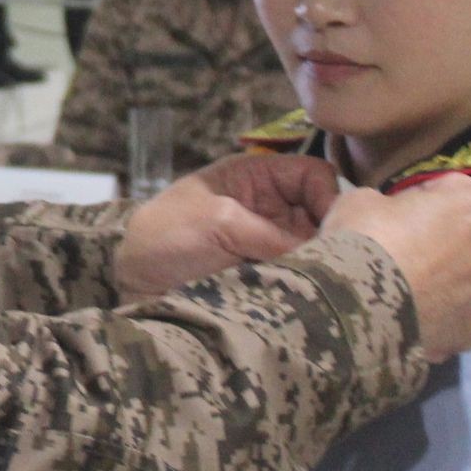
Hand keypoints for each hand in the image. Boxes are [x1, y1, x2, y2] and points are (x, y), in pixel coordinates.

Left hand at [115, 151, 339, 298]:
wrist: (134, 283)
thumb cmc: (165, 236)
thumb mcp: (216, 221)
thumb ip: (269, 232)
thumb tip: (322, 251)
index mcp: (257, 178)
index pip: (314, 175)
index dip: (328, 196)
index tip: (333, 226)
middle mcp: (272, 209)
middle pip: (324, 214)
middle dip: (332, 233)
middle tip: (335, 259)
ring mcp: (273, 245)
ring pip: (317, 249)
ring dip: (321, 262)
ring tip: (324, 280)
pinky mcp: (270, 278)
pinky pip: (301, 278)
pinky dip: (308, 284)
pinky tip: (312, 295)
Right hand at [325, 174, 470, 361]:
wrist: (354, 309)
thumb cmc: (363, 241)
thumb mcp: (362, 199)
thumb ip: (389, 204)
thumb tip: (391, 217)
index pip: (451, 191)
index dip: (421, 200)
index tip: (396, 216)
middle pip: (468, 239)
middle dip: (442, 245)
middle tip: (401, 257)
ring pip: (469, 282)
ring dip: (446, 284)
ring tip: (405, 296)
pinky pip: (459, 319)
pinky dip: (441, 319)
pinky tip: (411, 321)